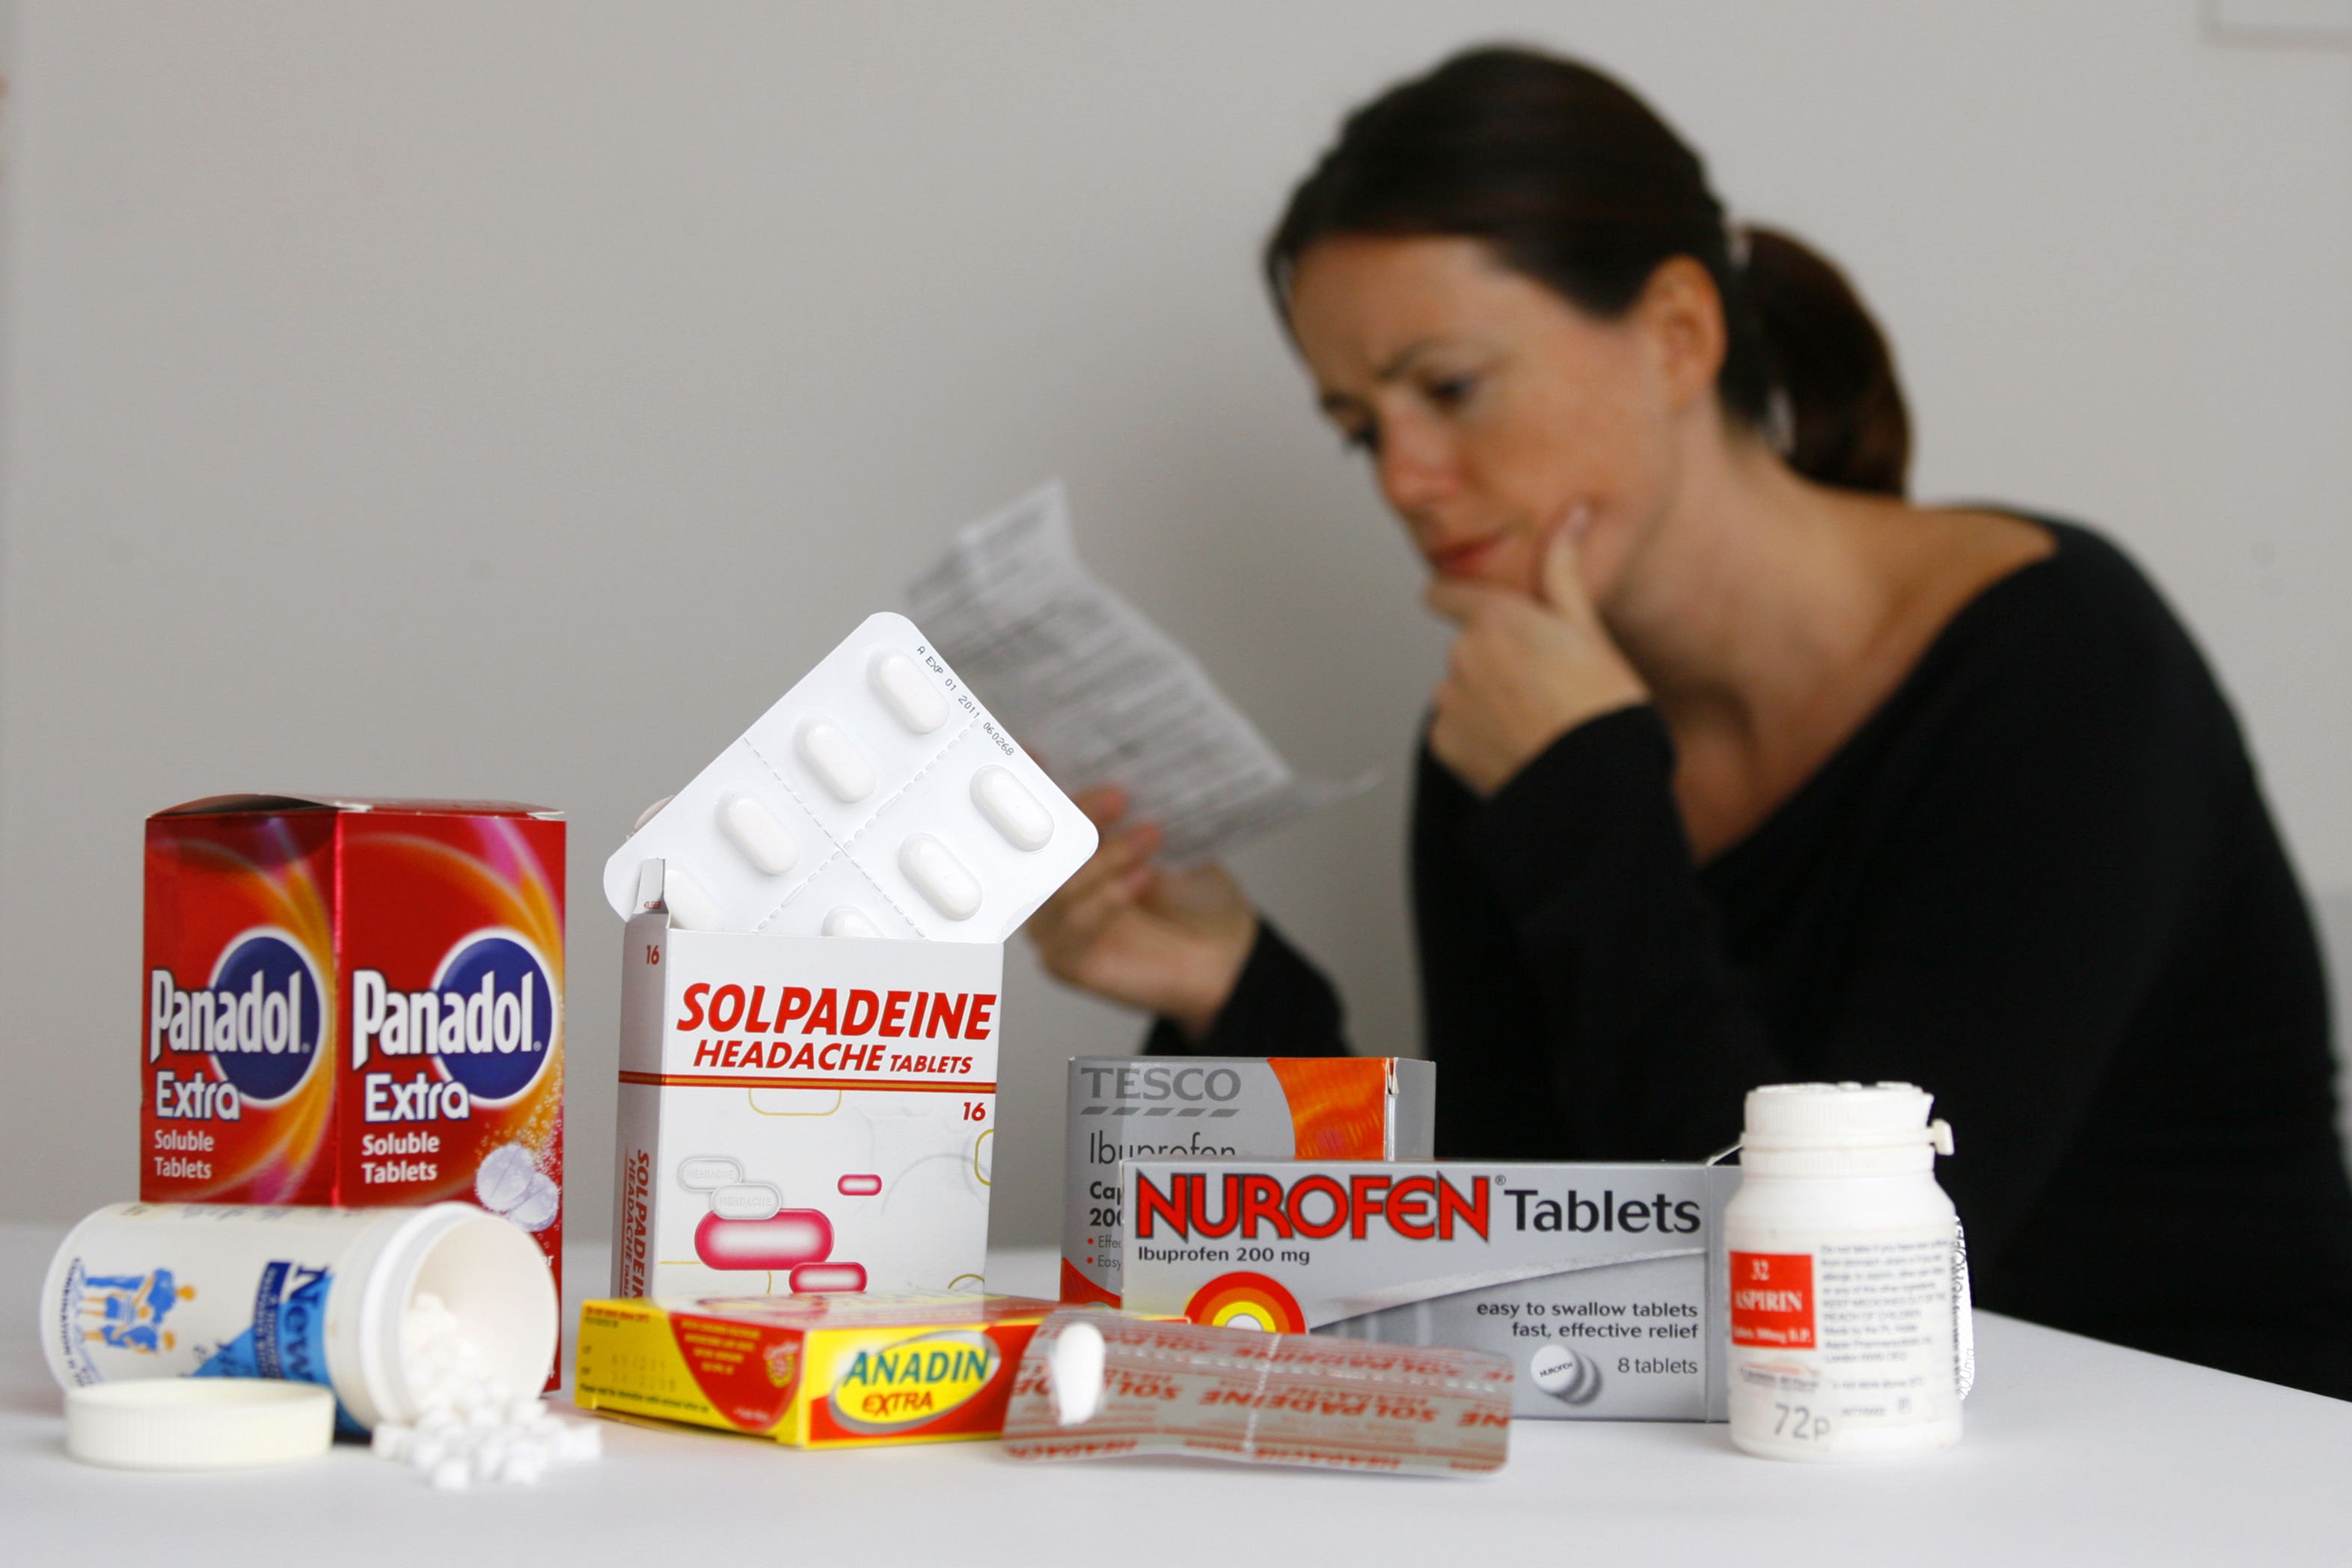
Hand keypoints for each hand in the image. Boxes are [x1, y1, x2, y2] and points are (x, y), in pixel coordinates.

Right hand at [1025, 786, 1256, 1037]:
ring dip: (1104, 858)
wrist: (1220, 947)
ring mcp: (1049, 924)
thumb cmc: (1185, 889)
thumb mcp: (1160, 838)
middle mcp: (1042, 882)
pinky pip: (1074, 926)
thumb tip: (1113, 771)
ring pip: (1056, 886)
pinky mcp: (1065, 961)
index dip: (1026, 782)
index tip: (1038, 753)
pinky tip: (1141, 879)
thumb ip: (1126, 813)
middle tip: (1116, 796)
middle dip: (1071, 815)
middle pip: (1035, 845)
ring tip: (1149, 837)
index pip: (1029, 809)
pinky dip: (1107, 898)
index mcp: (1060, 842)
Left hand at [1425, 510, 1648, 795]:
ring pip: (1461, 691)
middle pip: (1466, 648)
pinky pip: (1455, 731)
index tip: (1459, 603)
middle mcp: (1460, 655)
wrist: (1590, 786)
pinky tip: (1517, 745)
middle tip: (1541, 685)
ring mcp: (1447, 701)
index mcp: (1494, 618)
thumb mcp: (1588, 628)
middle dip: (1493, 660)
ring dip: (1486, 700)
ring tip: (1535, 720)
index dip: (1455, 598)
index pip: (1444, 592)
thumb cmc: (1600, 707)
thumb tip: (1574, 514)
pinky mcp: (1442, 743)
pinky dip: (1478, 737)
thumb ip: (1564, 568)